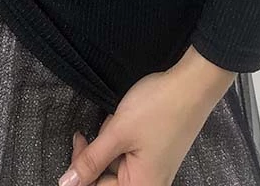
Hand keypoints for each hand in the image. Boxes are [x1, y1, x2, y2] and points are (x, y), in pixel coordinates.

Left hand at [59, 62, 229, 185]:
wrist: (192, 85)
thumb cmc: (159, 108)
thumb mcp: (118, 132)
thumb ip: (91, 160)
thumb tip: (66, 183)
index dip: (82, 170)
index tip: (78, 142)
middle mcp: (150, 184)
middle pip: (107, 180)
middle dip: (98, 154)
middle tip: (97, 129)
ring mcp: (154, 171)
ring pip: (116, 166)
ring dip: (110, 144)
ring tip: (118, 120)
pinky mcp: (156, 156)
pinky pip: (129, 156)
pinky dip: (122, 140)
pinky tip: (125, 122)